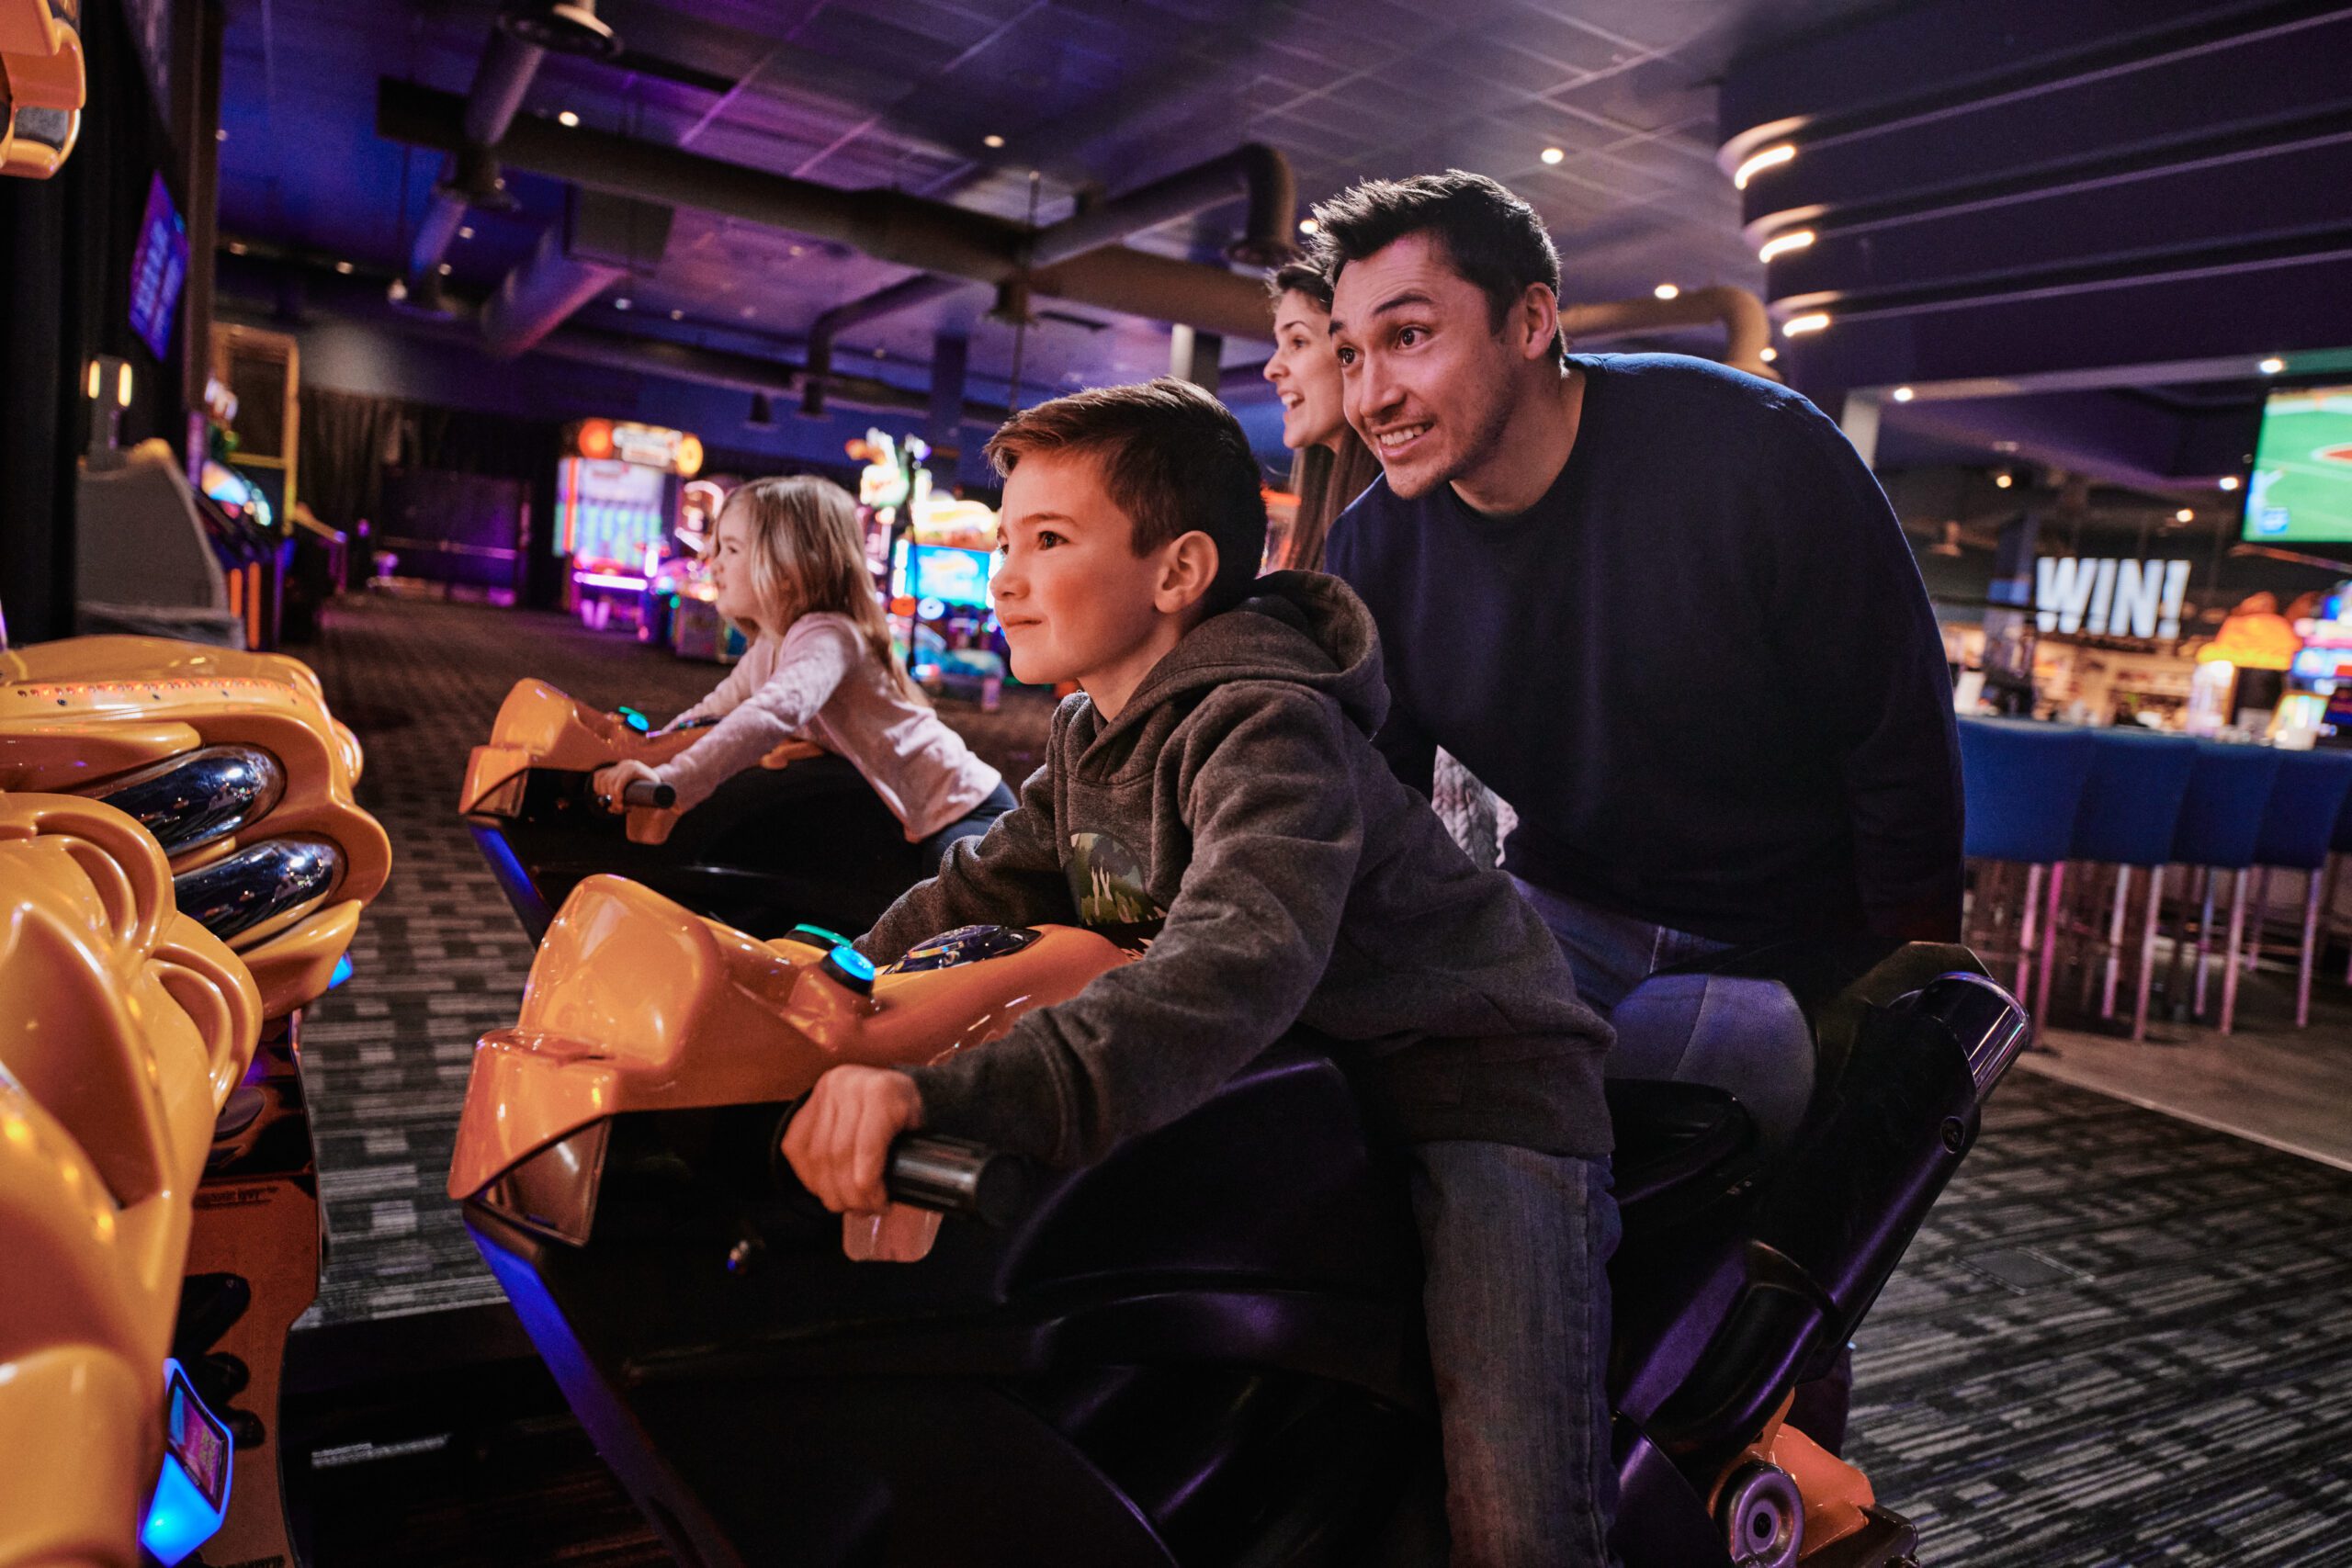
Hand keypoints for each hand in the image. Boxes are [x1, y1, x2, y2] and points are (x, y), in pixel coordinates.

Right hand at [589, 758, 659, 814]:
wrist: (656, 778)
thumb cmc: (657, 788)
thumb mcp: (659, 792)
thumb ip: (661, 801)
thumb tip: (668, 809)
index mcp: (635, 769)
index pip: (619, 783)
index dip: (617, 798)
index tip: (621, 808)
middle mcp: (625, 764)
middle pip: (609, 783)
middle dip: (611, 799)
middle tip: (619, 810)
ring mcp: (618, 765)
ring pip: (602, 780)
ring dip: (605, 795)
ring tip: (616, 804)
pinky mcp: (613, 768)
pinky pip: (598, 777)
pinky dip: (598, 787)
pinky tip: (604, 795)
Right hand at [781, 1066, 924, 1215]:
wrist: (881, 1081)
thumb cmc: (901, 1107)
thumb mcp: (917, 1122)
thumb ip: (910, 1149)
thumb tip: (899, 1188)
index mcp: (880, 1091)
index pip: (867, 1149)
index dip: (870, 1187)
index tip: (880, 1204)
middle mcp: (847, 1086)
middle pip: (838, 1157)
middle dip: (849, 1195)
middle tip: (862, 1210)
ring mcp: (822, 1095)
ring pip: (816, 1158)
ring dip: (828, 1191)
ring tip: (845, 1204)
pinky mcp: (804, 1106)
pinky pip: (797, 1150)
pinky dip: (809, 1177)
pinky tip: (825, 1189)